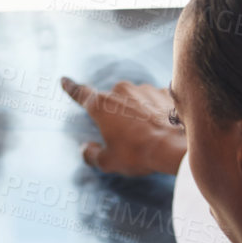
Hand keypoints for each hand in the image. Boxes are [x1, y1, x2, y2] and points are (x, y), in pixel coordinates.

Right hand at [61, 76, 187, 176]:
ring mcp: (145, 89)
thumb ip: (91, 154)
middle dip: (116, 115)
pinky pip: (155, 101)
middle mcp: (121, 90)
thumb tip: (86, 149)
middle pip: (112, 101)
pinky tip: (163, 127)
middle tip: (126, 137)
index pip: (81, 94)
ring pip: (135, 100)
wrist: (176, 146)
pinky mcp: (165, 92)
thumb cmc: (138, 153)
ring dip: (137, 112)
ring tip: (148, 135)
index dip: (71, 88)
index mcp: (102, 105)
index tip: (64, 80)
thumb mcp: (108, 161)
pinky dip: (156, 111)